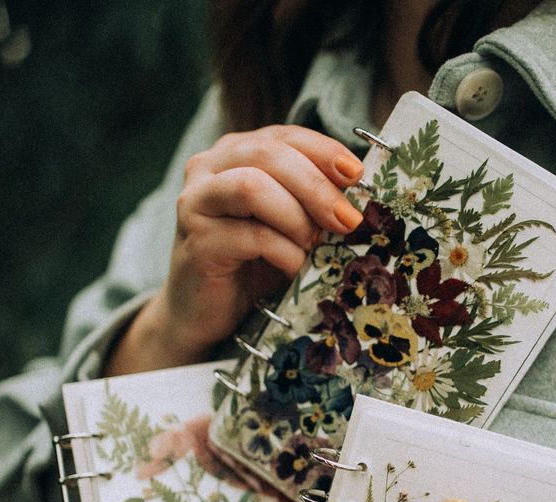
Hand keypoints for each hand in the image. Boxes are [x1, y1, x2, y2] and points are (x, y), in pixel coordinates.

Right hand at [107, 126, 363, 374]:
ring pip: (252, 187)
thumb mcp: (289, 225)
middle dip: (317, 187)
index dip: (324, 151)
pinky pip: (250, 236)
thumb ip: (312, 201)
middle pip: (269, 155)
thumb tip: (359, 191)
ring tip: (313, 245)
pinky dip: (284, 253)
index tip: (357, 176)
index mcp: (235, 154)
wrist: (205, 313)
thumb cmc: (252, 266)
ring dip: (296, 217)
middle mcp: (208, 168)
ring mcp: (196, 203)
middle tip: (347, 220)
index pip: (284, 135)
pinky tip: (293, 268)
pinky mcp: (197, 242)